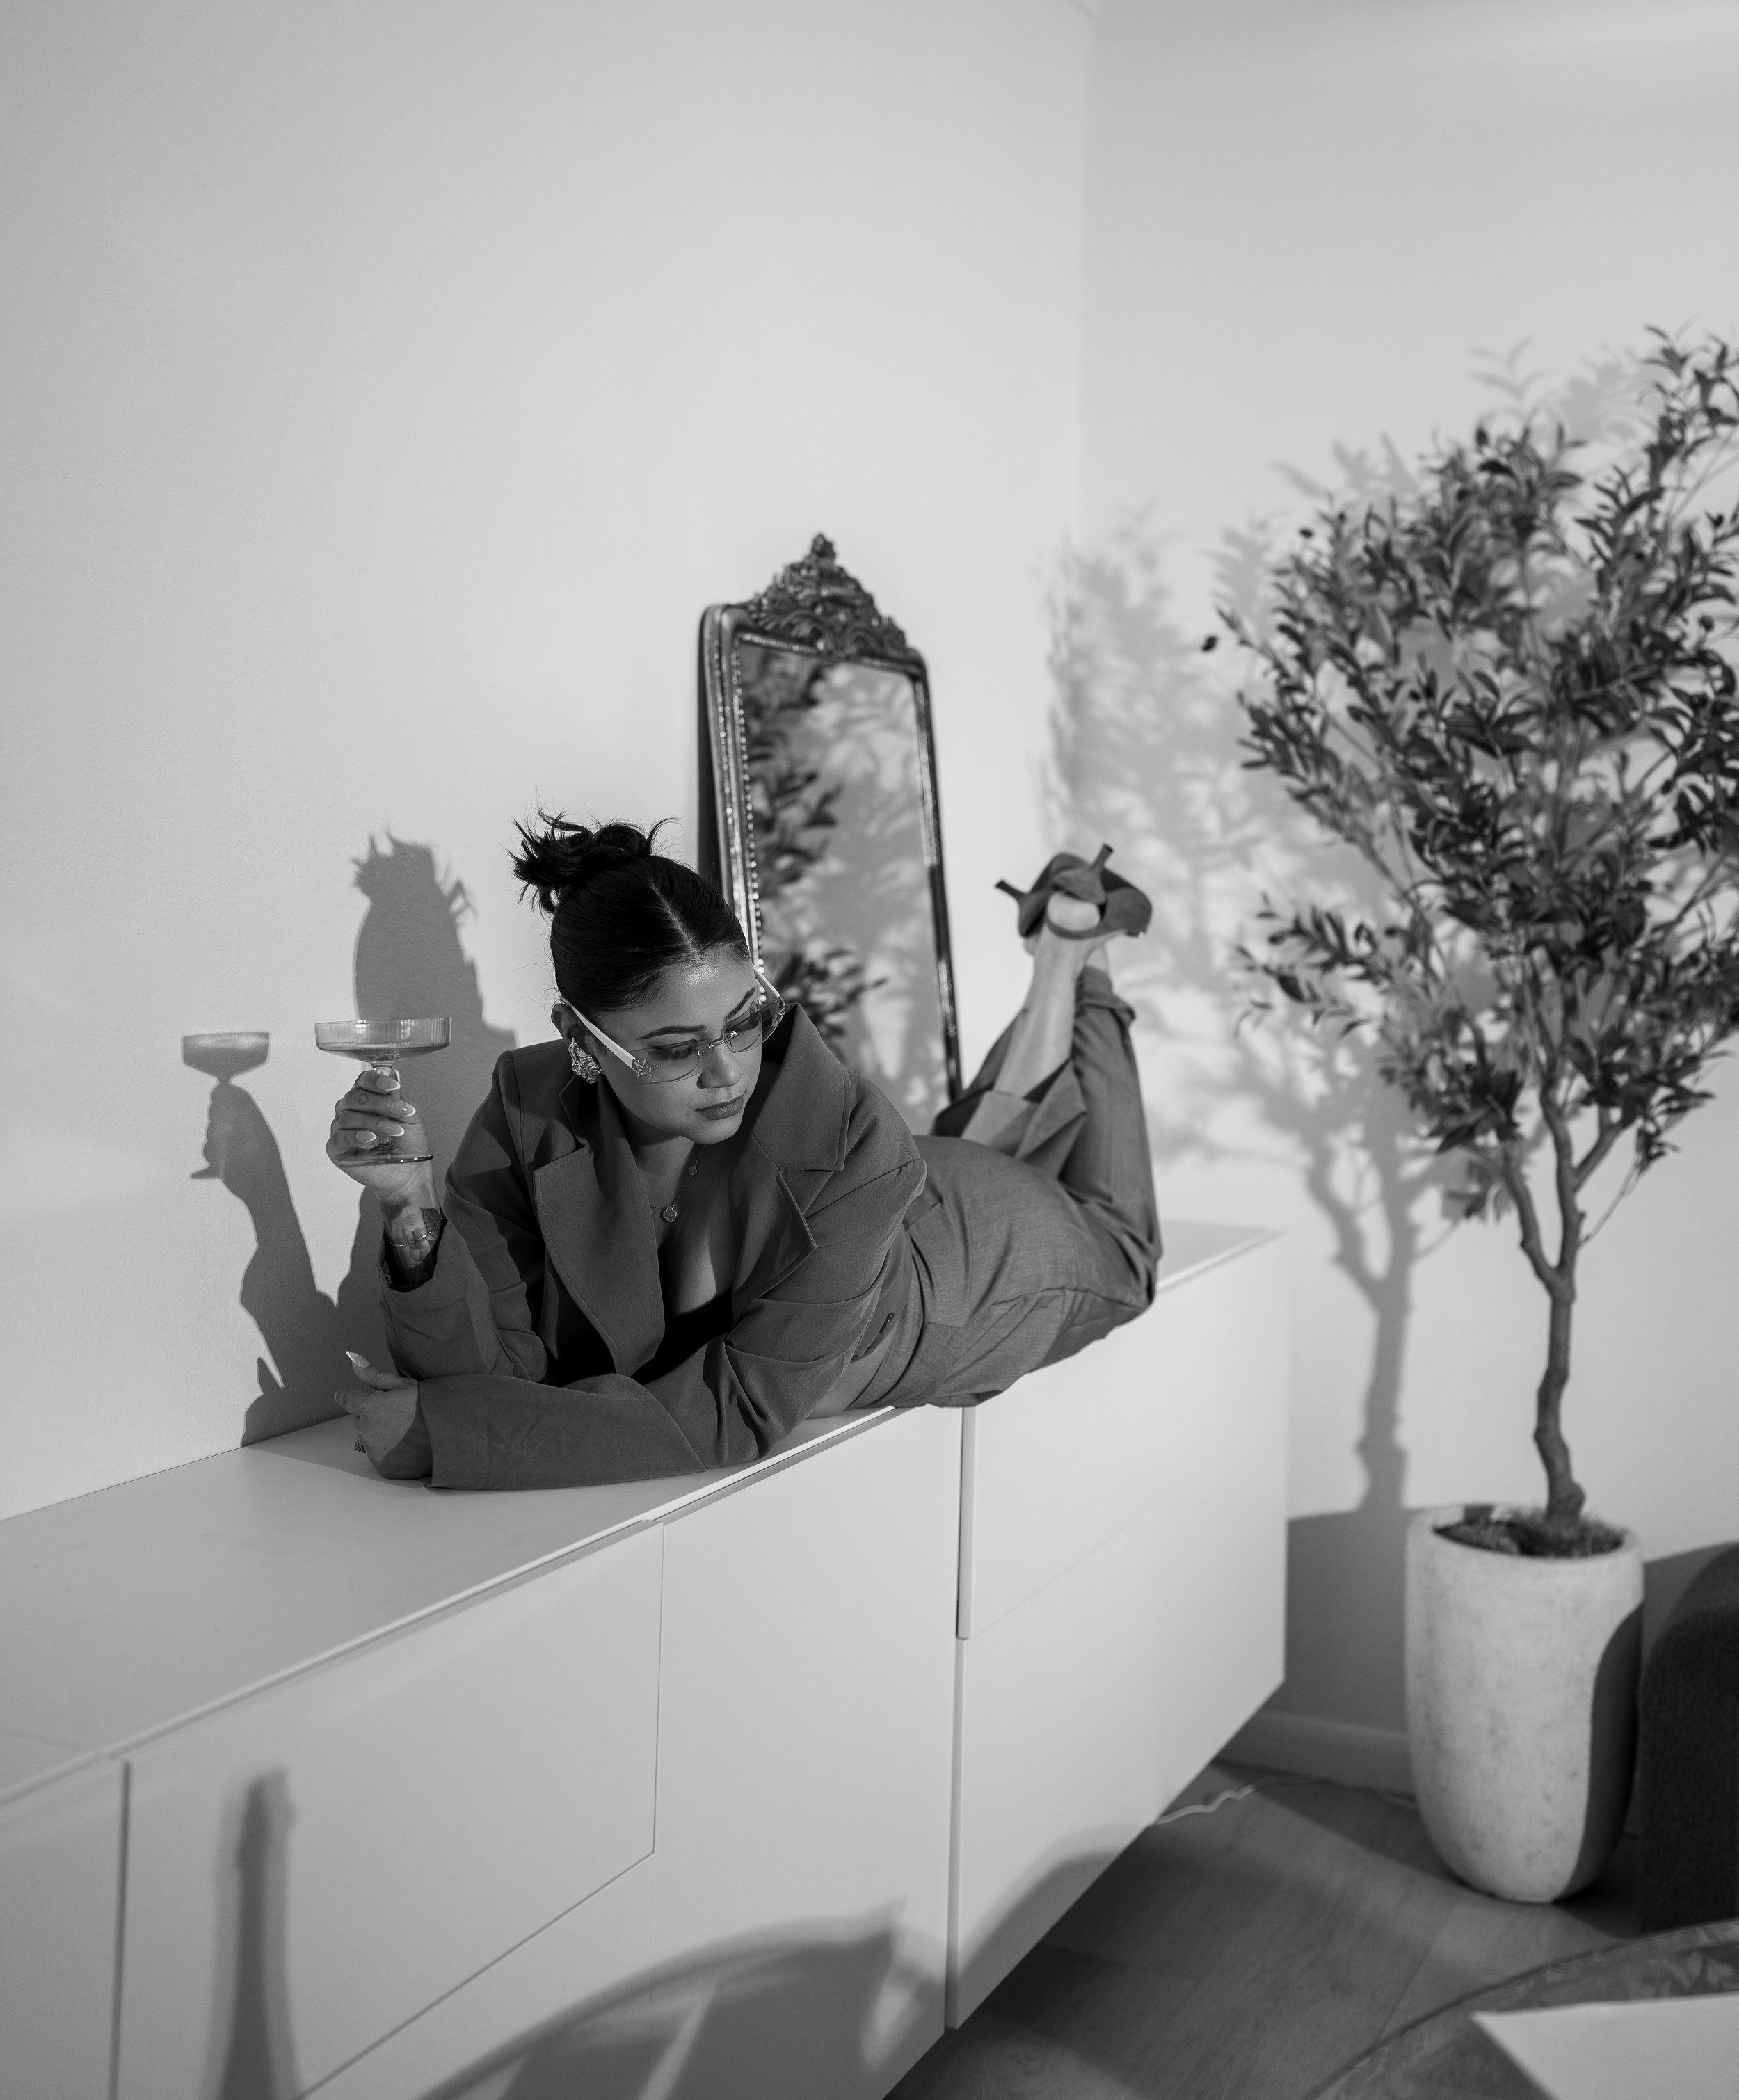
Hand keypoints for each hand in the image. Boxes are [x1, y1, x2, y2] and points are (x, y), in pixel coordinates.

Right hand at [326, 1067, 436, 1204]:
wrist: (409, 1172)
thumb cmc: (408, 1143)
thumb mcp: (409, 1116)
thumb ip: (397, 1097)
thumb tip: (392, 1073)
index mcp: (366, 1099)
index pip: (362, 1082)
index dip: (375, 1080)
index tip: (392, 1085)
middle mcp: (350, 1111)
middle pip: (354, 1098)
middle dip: (380, 1103)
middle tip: (401, 1112)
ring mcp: (341, 1130)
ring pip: (348, 1117)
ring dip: (374, 1122)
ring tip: (395, 1131)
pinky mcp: (337, 1149)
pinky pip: (339, 1138)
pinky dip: (355, 1136)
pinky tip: (370, 1137)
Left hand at [338, 1353, 432, 1478]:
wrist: (448, 1437)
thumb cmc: (428, 1407)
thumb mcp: (404, 1385)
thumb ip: (374, 1375)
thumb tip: (353, 1360)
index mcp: (368, 1406)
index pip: (346, 1399)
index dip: (350, 1397)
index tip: (350, 1397)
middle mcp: (365, 1430)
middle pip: (361, 1420)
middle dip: (374, 1416)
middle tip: (399, 1415)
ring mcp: (373, 1450)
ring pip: (369, 1438)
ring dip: (381, 1435)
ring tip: (406, 1431)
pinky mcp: (382, 1466)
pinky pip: (379, 1456)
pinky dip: (389, 1452)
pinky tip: (407, 1446)